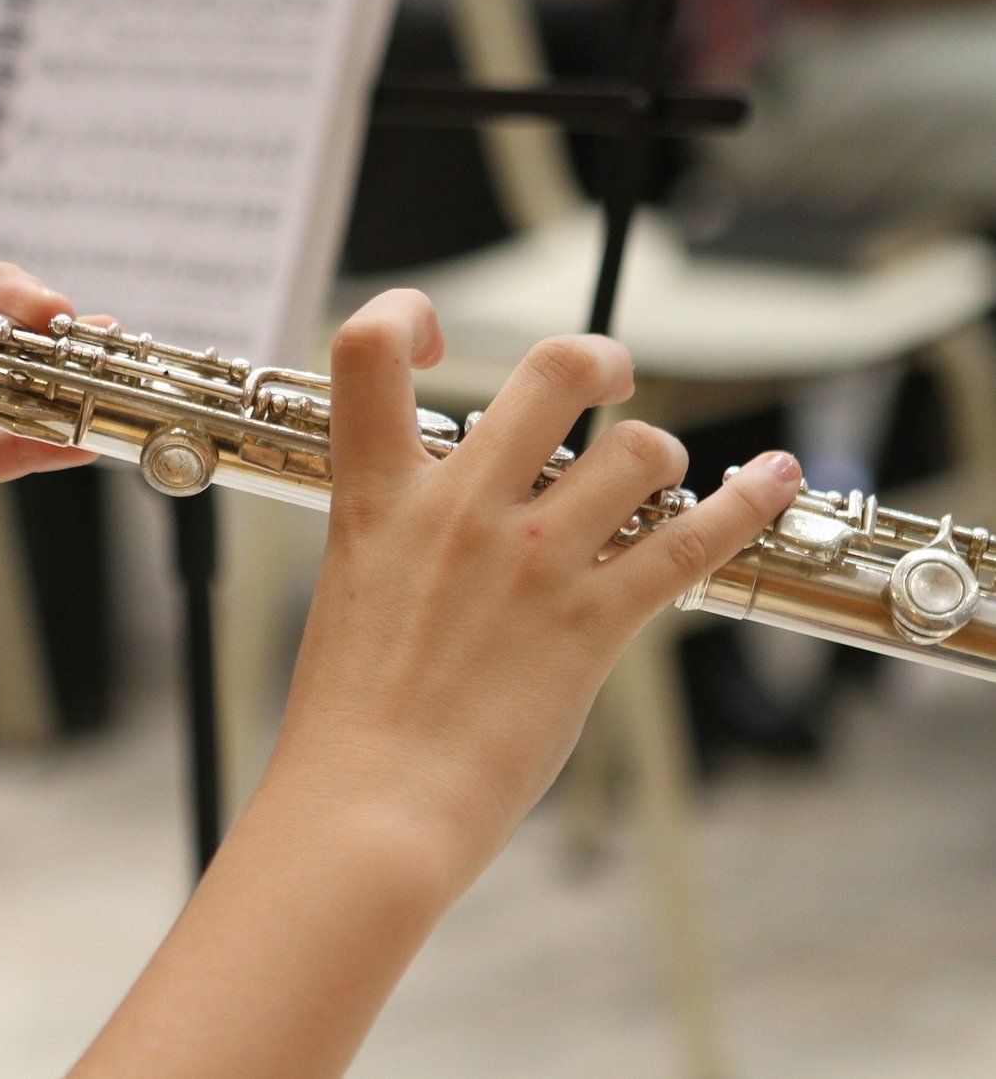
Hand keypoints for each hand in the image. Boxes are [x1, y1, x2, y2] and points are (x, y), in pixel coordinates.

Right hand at [275, 290, 802, 893]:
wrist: (368, 807)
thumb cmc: (348, 717)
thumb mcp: (353, 589)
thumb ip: (402, 529)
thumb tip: (455, 500)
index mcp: (377, 497)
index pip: (367, 347)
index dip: (408, 313)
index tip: (438, 339)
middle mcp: (458, 509)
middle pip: (555, 370)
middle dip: (598, 359)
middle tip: (604, 379)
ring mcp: (530, 562)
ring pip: (640, 450)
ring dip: (657, 457)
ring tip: (648, 484)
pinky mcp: (590, 623)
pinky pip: (690, 538)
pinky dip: (747, 500)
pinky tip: (772, 476)